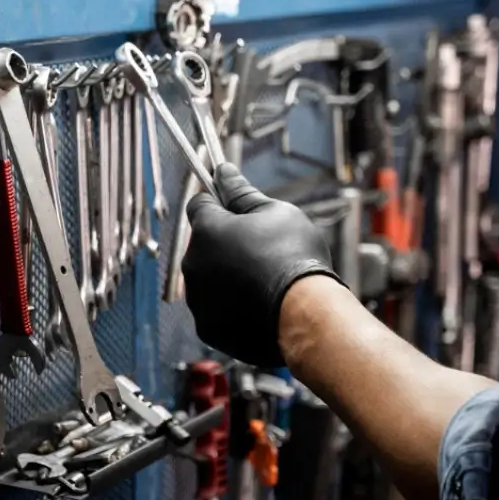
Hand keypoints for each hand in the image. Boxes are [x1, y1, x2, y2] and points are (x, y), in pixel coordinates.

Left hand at [184, 163, 340, 366]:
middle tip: (263, 249)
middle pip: (204, 244)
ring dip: (226, 275)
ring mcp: (198, 300)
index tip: (239, 209)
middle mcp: (193, 264)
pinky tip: (258, 306)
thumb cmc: (295, 258)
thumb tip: (223, 171)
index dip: (219, 202)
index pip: (199, 204)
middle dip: (225, 242)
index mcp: (206, 230)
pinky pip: (215, 310)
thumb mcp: (275, 213)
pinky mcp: (207, 328)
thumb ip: (242, 193)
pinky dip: (231, 307)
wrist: (306, 316)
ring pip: (208, 278)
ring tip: (264, 281)